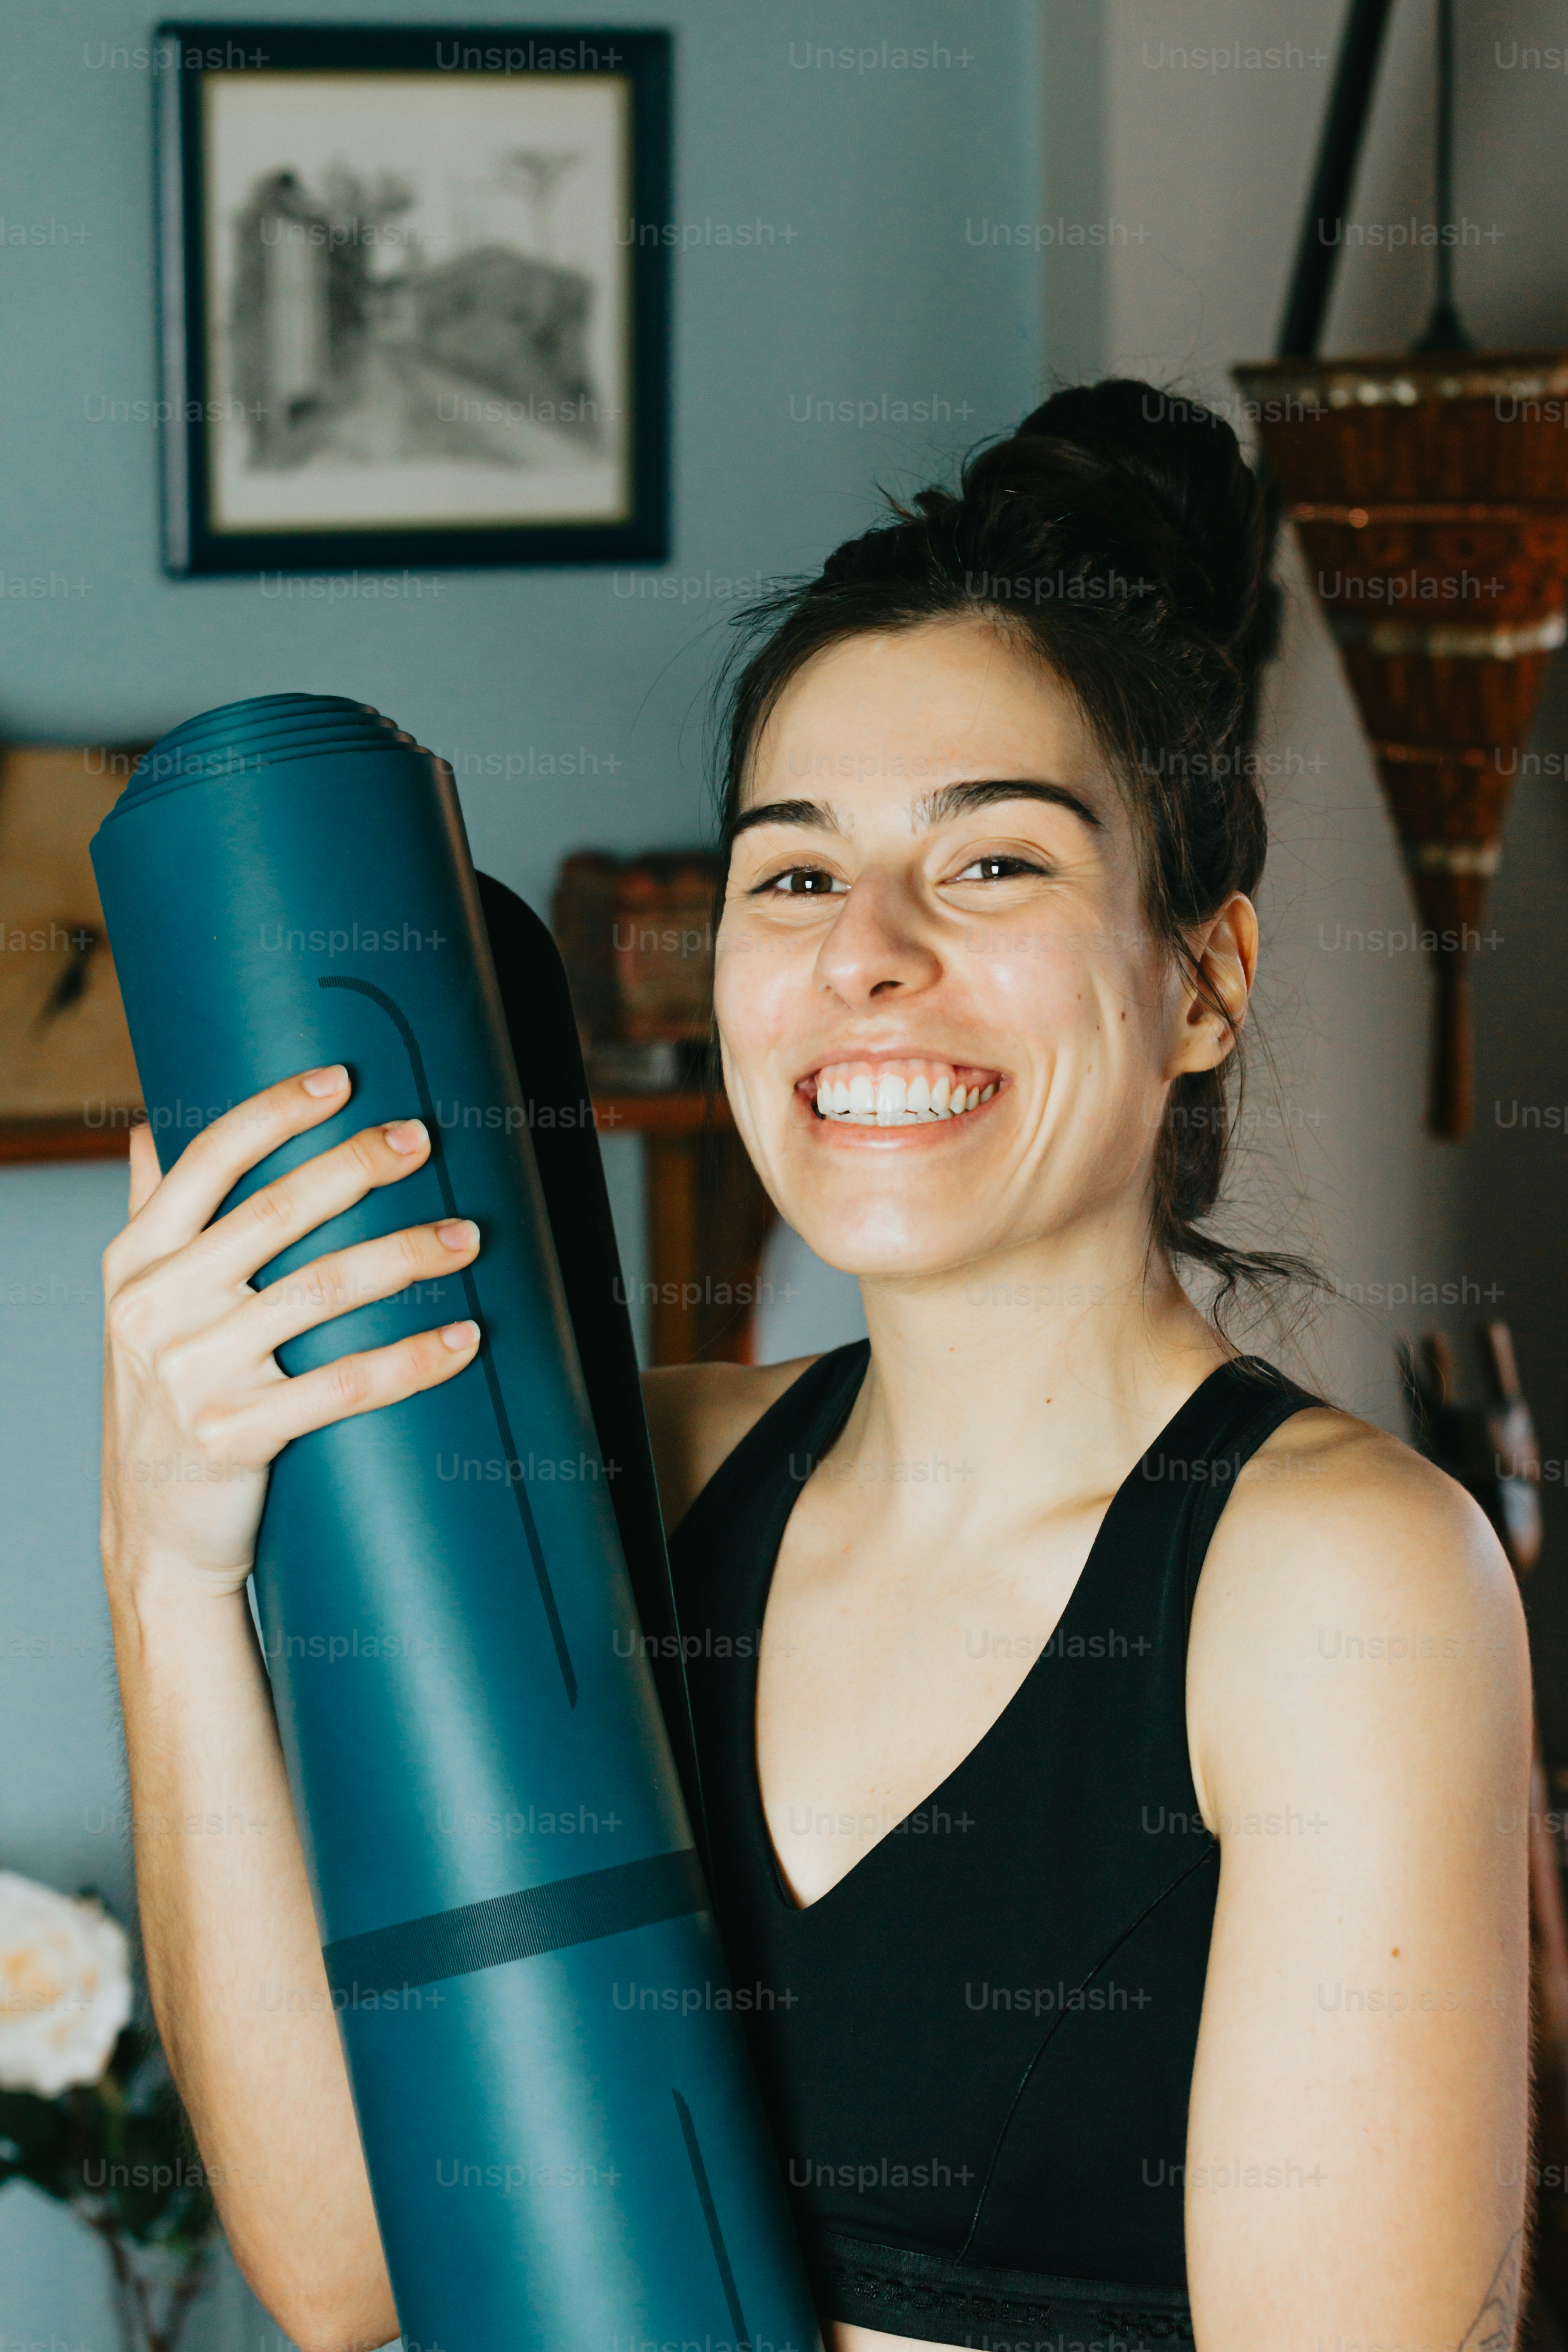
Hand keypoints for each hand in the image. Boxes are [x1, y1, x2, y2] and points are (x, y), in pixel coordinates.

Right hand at [101, 1064, 481, 1599]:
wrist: (155, 1537)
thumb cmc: (162, 1404)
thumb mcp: (136, 1310)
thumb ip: (149, 1221)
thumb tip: (148, 1131)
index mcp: (133, 1262)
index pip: (206, 1161)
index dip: (274, 1111)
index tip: (341, 1079)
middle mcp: (156, 1307)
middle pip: (276, 1212)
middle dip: (357, 1166)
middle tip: (422, 1139)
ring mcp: (193, 1374)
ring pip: (322, 1291)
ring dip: (405, 1254)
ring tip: (468, 1235)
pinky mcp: (236, 1436)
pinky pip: (344, 1385)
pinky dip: (412, 1359)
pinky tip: (464, 1338)